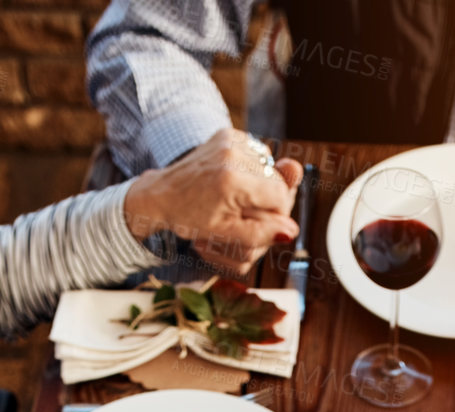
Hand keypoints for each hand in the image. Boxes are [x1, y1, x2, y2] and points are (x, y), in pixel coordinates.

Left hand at [125, 127, 302, 274]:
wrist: (162, 194)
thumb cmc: (191, 219)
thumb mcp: (224, 235)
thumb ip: (259, 234)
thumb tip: (291, 231)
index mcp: (232, 181)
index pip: (280, 196)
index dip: (277, 215)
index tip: (262, 225)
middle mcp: (232, 154)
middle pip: (276, 180)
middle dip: (269, 200)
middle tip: (246, 213)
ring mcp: (230, 139)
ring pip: (270, 167)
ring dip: (262, 184)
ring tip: (238, 197)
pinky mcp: (227, 133)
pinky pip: (258, 154)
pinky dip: (253, 170)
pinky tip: (235, 181)